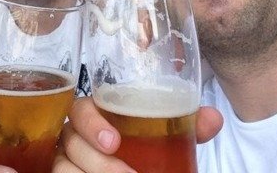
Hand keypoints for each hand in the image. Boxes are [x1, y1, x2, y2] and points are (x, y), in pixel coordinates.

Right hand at [53, 98, 223, 172]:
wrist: (133, 167)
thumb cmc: (142, 146)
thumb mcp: (163, 135)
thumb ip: (185, 124)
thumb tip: (213, 118)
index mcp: (93, 115)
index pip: (79, 110)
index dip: (91, 124)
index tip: (114, 142)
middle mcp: (72, 135)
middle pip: (71, 143)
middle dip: (99, 162)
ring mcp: (64, 159)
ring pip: (63, 167)